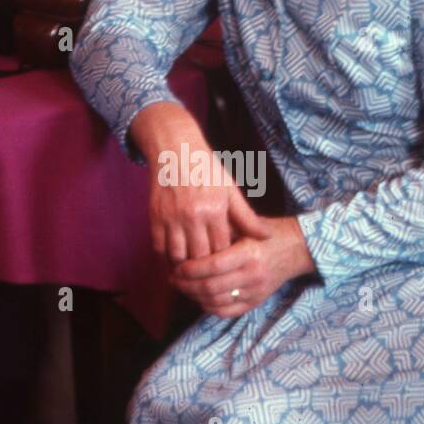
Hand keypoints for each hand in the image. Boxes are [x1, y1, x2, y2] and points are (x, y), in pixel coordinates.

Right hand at [135, 103, 249, 259]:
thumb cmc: (207, 169)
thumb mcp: (230, 190)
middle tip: (210, 273)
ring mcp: (172, 217)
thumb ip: (247, 217)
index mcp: (215, 210)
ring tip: (192, 270)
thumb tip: (267, 237)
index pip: (222, 249)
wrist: (175, 150)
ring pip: (178, 256)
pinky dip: (165, 256)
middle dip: (206, 267)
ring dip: (185, 265)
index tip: (227, 265)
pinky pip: (158, 246)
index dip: (224, 260)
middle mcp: (193, 216)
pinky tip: (173, 258)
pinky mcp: (155, 216)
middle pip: (200, 256)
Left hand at [169, 206, 313, 317]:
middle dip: (186, 284)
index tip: (176, 265)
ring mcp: (255, 292)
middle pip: (211, 287)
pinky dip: (208, 307)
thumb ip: (220, 231)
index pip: (213, 265)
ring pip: (216, 302)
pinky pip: (227, 312)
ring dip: (193, 296)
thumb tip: (187, 236)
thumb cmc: (265, 231)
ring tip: (180, 286)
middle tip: (172, 278)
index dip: (190, 268)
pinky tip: (197, 297)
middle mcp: (253, 275)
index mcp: (248, 253)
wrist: (296, 248)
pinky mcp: (256, 302)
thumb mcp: (244, 224)